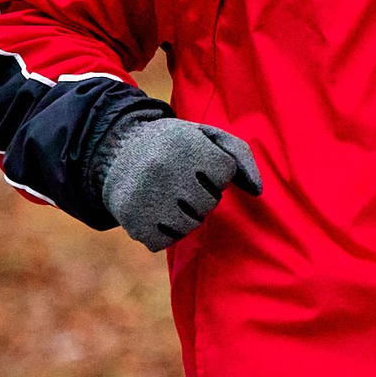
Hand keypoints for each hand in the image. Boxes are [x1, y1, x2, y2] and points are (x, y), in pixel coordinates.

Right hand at [101, 116, 262, 249]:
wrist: (118, 151)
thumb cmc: (174, 144)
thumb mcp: (206, 136)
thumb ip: (239, 155)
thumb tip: (258, 191)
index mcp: (184, 143)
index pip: (224, 173)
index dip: (215, 171)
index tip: (197, 163)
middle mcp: (164, 169)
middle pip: (209, 202)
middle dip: (202, 194)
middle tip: (183, 181)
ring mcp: (146, 197)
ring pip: (191, 224)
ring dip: (187, 214)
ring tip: (171, 195)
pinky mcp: (133, 221)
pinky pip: (166, 240)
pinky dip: (166, 230)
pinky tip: (156, 210)